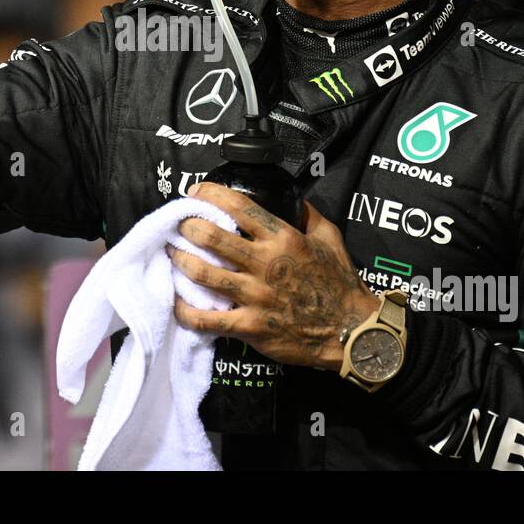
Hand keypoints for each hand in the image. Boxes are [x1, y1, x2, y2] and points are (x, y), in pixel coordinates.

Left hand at [169, 183, 381, 371]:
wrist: (351, 331)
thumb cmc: (339, 283)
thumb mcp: (330, 237)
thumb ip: (308, 214)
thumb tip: (292, 197)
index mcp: (283, 238)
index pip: (239, 206)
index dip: (210, 194)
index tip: (194, 192)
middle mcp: (265, 263)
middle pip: (211, 237)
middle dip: (187, 227)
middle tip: (178, 226)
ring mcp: (255, 296)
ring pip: (203, 273)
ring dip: (181, 261)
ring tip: (172, 254)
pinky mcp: (250, 326)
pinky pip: (206, 319)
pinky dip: (185, 310)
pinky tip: (176, 302)